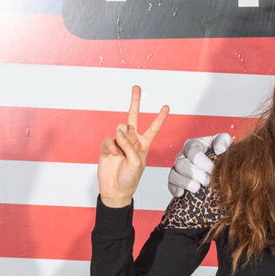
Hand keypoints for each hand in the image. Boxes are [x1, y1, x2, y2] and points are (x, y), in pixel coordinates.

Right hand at [98, 86, 168, 206]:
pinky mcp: (107, 146)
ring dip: (120, 139)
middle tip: (136, 86)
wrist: (115, 189)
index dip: (160, 117)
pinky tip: (112, 156)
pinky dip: (110, 147)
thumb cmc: (130, 178)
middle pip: (133, 117)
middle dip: (135, 101)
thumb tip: (119, 129)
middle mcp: (132, 140)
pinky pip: (108, 140)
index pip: (154, 128)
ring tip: (120, 152)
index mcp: (144, 144)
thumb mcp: (136, 162)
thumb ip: (129, 144)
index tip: (167, 106)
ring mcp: (119, 142)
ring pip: (120, 129)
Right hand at [168, 132, 231, 196]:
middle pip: (182, 164)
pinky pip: (170, 185)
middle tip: (208, 181)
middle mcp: (183, 155)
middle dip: (196, 174)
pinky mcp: (174, 181)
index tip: (213, 170)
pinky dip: (175, 189)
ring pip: (173, 174)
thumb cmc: (220, 152)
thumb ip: (223, 140)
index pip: (193, 151)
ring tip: (197, 188)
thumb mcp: (224, 142)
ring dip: (186, 182)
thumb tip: (219, 149)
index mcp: (194, 145)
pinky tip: (182, 193)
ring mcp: (177, 169)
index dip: (202, 162)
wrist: (219, 165)